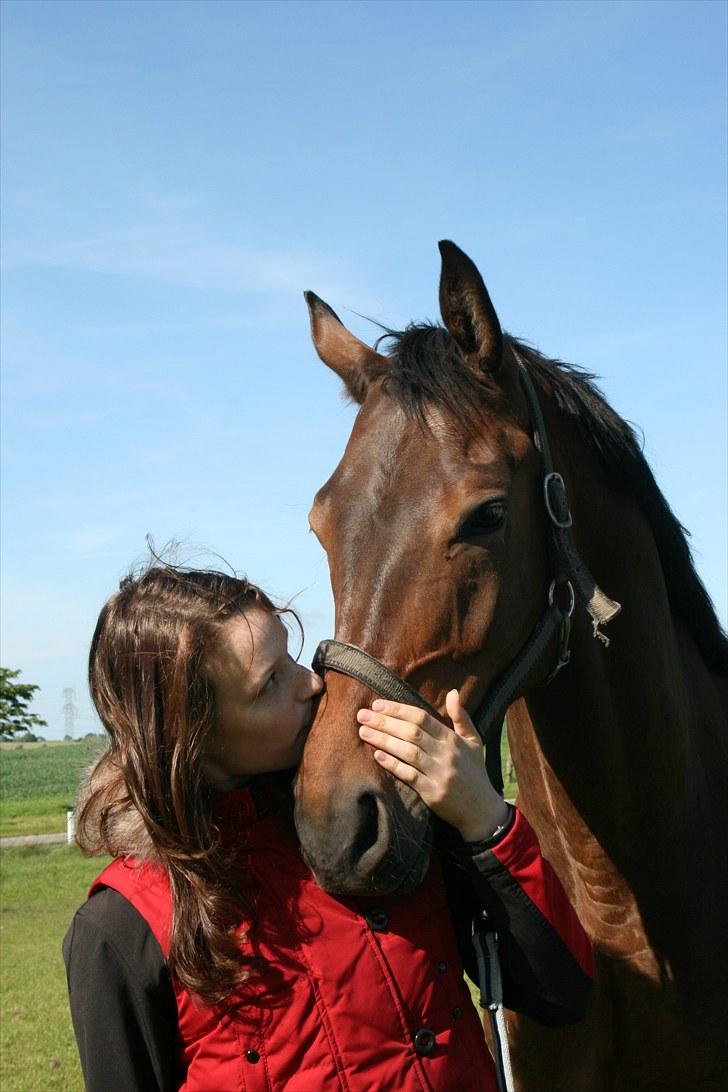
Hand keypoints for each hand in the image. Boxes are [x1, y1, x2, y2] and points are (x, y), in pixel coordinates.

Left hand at [357, 689, 510, 842]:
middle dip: (384, 722)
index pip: (421, 718)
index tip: (377, 704)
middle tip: (362, 715)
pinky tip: (377, 756)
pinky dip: (393, 765)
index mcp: (452, 739)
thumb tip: (452, 692)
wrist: (482, 809)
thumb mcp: (474, 741)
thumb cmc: (474, 771)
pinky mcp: (432, 793)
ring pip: (407, 752)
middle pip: (411, 733)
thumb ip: (461, 717)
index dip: (398, 710)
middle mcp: (446, 754)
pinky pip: (410, 776)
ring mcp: (439, 773)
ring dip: (383, 740)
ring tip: (363, 731)